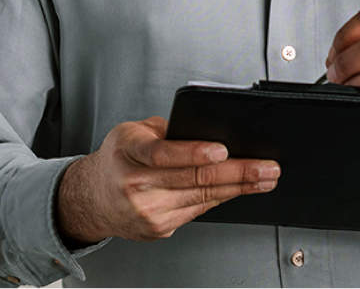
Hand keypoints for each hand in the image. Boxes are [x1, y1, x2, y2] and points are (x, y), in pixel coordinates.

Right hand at [55, 117, 279, 242]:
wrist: (93, 198)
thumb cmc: (118, 159)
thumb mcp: (133, 133)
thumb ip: (166, 131)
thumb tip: (209, 131)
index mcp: (127, 152)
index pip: (162, 153)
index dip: (194, 152)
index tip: (222, 150)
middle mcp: (135, 184)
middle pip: (193, 178)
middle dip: (237, 172)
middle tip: (266, 167)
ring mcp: (148, 211)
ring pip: (202, 197)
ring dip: (239, 187)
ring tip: (265, 178)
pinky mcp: (159, 228)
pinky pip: (198, 210)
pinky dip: (222, 198)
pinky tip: (240, 189)